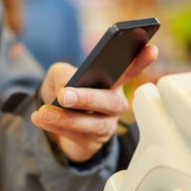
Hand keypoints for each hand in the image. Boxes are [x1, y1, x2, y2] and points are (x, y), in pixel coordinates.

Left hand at [31, 45, 157, 162]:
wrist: (53, 120)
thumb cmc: (64, 90)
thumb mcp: (58, 74)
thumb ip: (62, 73)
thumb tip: (67, 87)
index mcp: (112, 81)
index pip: (130, 70)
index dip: (141, 61)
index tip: (151, 48)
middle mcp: (115, 103)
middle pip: (110, 102)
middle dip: (87, 99)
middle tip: (64, 96)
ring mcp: (107, 124)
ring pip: (94, 124)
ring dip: (67, 118)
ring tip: (44, 112)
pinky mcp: (94, 142)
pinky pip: (79, 137)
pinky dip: (57, 127)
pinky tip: (40, 119)